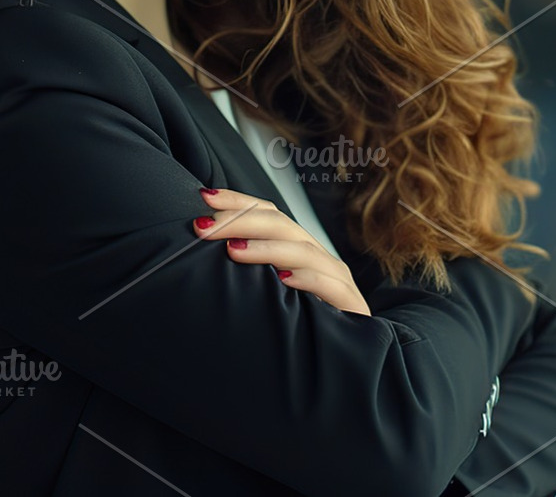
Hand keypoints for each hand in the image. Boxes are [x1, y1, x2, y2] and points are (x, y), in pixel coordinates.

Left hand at [194, 187, 371, 316]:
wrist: (342, 356)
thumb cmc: (300, 324)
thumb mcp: (268, 292)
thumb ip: (246, 272)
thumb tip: (205, 249)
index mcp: (297, 249)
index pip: (268, 214)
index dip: (238, 202)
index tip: (205, 198)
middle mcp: (317, 258)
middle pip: (282, 226)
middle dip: (241, 221)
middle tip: (206, 227)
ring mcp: (336, 279)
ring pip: (303, 252)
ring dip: (266, 248)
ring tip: (234, 250)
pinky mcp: (350, 306)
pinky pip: (330, 287)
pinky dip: (307, 279)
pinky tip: (283, 280)